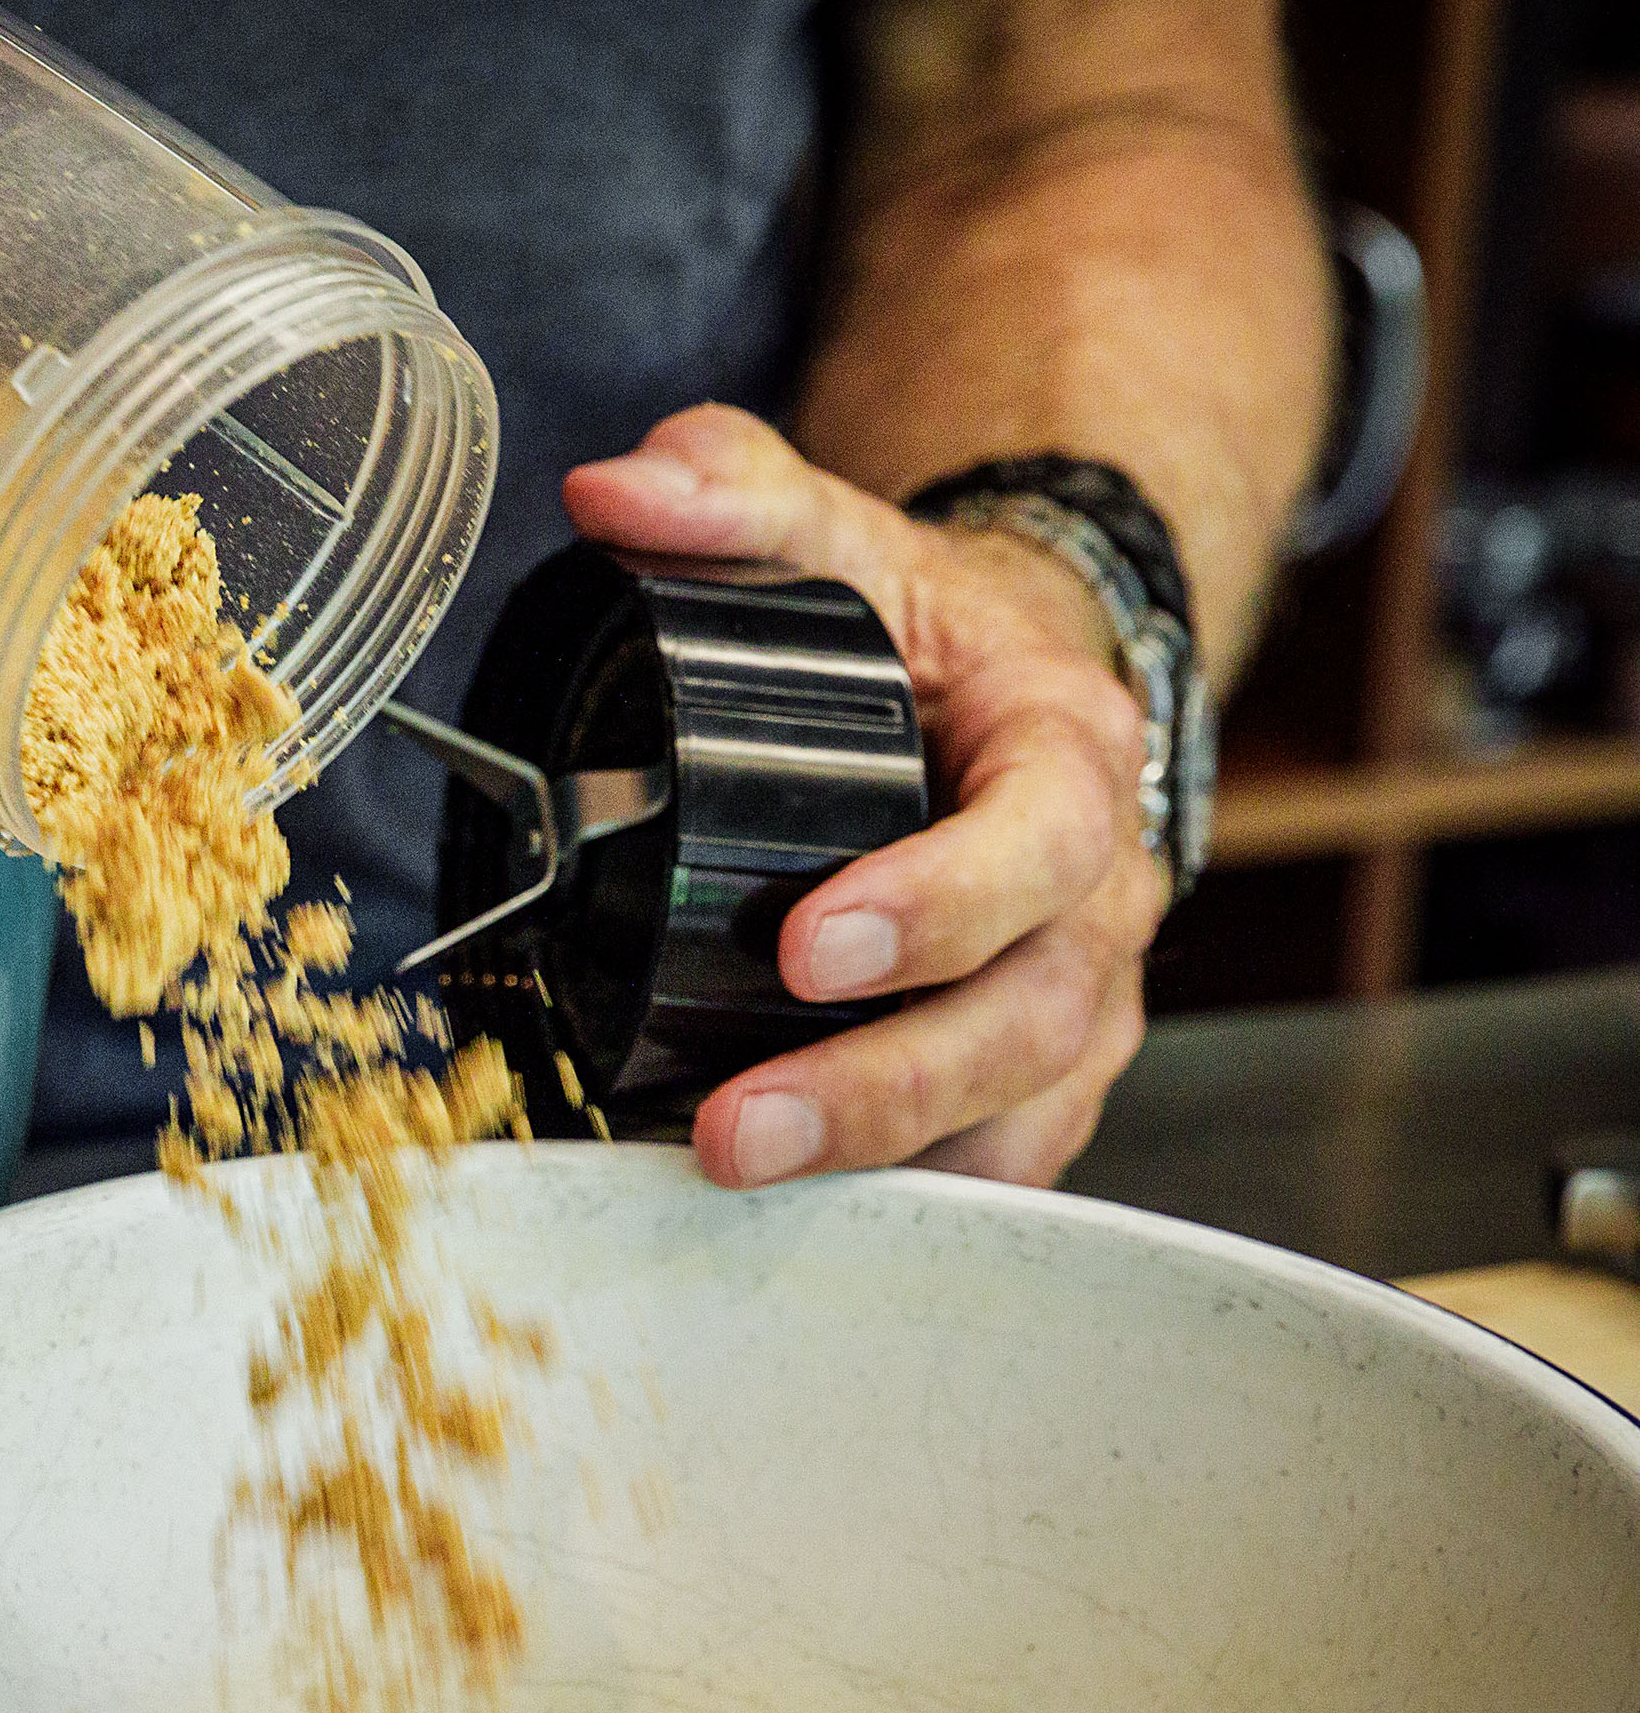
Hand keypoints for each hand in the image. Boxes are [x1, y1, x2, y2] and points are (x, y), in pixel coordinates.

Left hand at [563, 404, 1162, 1190]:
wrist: (1007, 682)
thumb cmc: (916, 625)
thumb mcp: (834, 532)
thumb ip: (731, 491)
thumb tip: (612, 491)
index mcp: (1067, 757)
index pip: (1037, 843)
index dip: (939, 903)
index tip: (810, 947)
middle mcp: (1100, 892)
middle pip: (1031, 1015)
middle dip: (886, 1086)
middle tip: (742, 1128)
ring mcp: (1080, 993)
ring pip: (1023, 1107)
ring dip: (887, 1160)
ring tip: (736, 1177)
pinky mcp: (1037, 1066)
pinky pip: (1001, 1152)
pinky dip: (911, 1195)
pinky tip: (797, 1221)